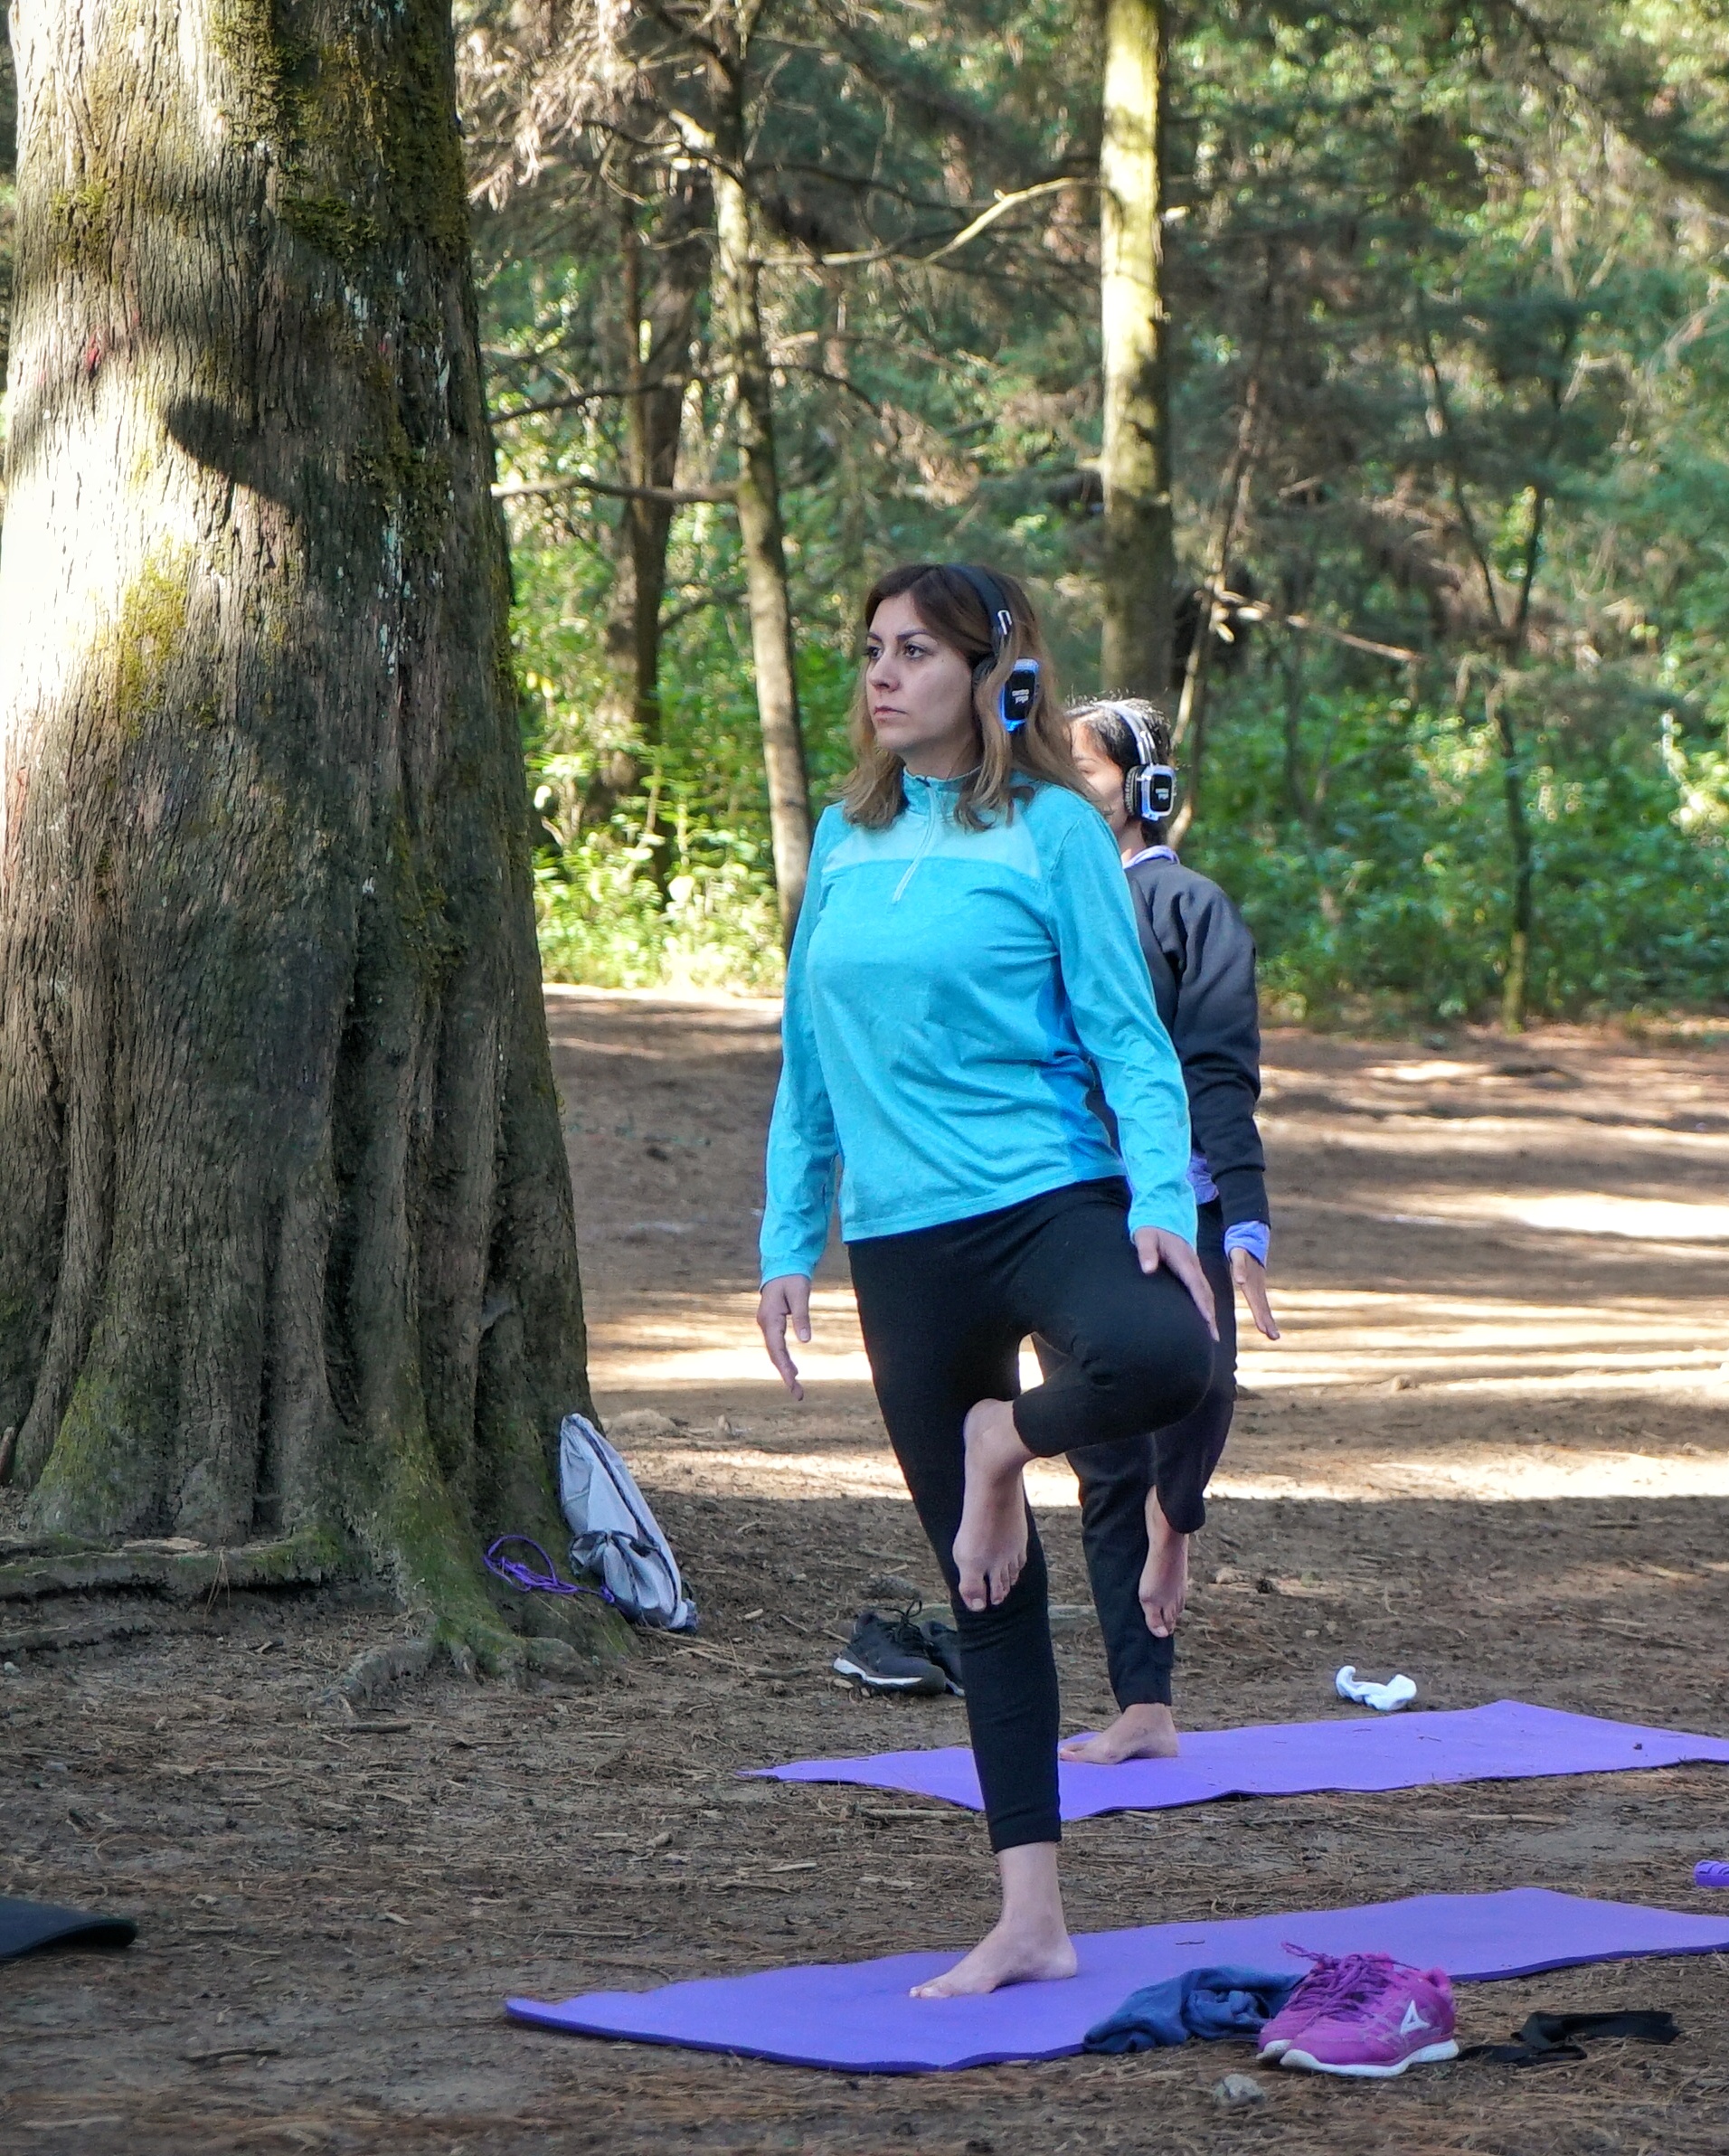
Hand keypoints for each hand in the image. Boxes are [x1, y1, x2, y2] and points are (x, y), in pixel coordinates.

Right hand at [756, 1274, 811, 1398]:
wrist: (782, 1264)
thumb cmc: (792, 1277)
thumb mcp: (800, 1294)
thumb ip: (802, 1317)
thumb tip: (806, 1341)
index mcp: (770, 1318)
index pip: (777, 1348)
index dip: (784, 1367)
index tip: (793, 1382)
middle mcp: (765, 1323)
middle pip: (774, 1354)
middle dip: (785, 1375)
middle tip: (798, 1394)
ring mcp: (766, 1324)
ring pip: (775, 1352)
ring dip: (784, 1369)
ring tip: (796, 1388)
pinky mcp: (771, 1323)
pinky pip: (776, 1345)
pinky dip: (783, 1359)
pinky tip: (791, 1370)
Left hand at [1133, 1227, 1217, 1339]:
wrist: (1162, 1214)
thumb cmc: (1151, 1228)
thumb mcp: (1145, 1237)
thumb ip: (1146, 1252)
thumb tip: (1148, 1269)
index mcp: (1184, 1260)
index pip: (1195, 1285)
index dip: (1202, 1304)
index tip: (1208, 1322)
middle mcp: (1193, 1265)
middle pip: (1206, 1293)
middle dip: (1211, 1315)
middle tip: (1214, 1338)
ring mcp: (1194, 1267)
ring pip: (1206, 1292)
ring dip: (1210, 1312)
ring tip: (1212, 1334)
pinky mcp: (1191, 1269)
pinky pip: (1202, 1289)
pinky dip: (1206, 1304)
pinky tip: (1205, 1316)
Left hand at [1230, 1248, 1280, 1339]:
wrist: (1249, 1236)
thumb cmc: (1241, 1246)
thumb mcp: (1238, 1255)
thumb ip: (1239, 1267)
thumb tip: (1240, 1280)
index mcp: (1252, 1281)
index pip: (1257, 1302)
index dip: (1260, 1316)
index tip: (1264, 1330)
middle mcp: (1257, 1285)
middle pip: (1263, 1306)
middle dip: (1268, 1322)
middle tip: (1274, 1337)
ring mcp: (1258, 1284)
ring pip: (1264, 1305)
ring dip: (1268, 1320)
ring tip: (1274, 1336)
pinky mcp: (1257, 1284)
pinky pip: (1260, 1301)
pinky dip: (1263, 1312)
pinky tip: (1266, 1323)